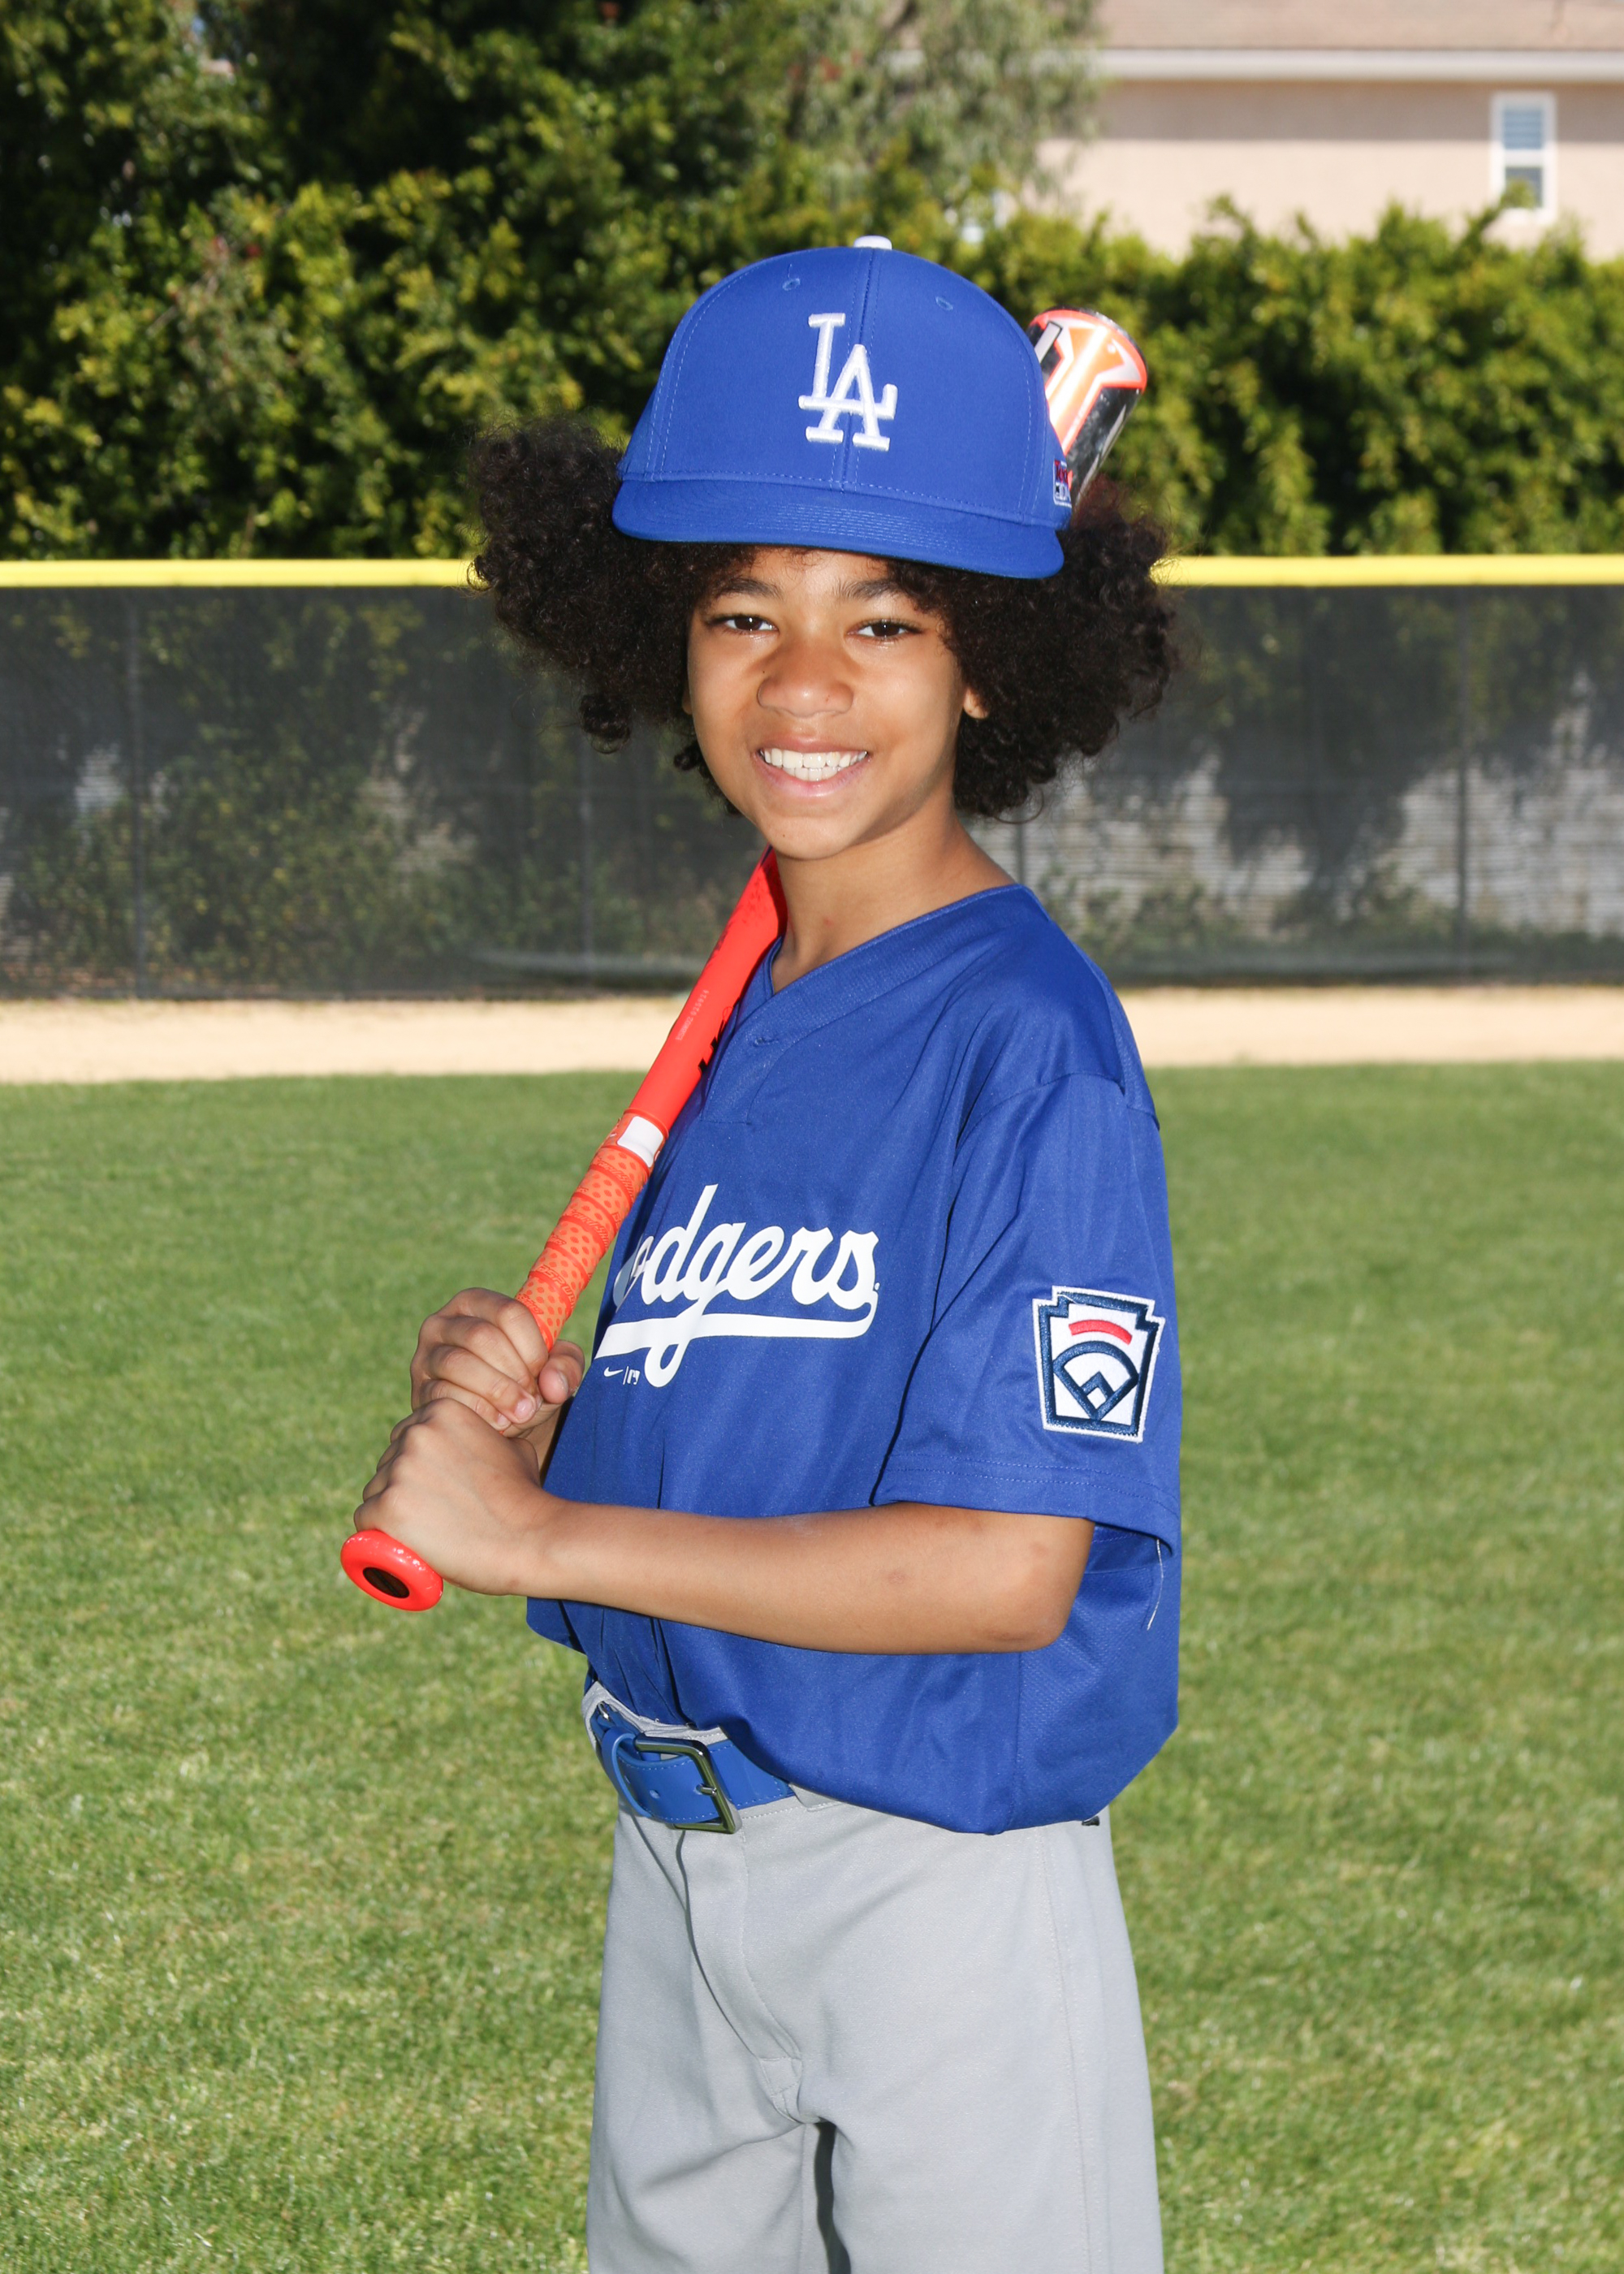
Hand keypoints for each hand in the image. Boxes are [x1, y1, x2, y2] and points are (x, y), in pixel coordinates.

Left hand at [356, 1400, 556, 1596]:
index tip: (429, 1489)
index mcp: (441, 1412)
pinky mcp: (388, 1507)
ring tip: (422, 1533)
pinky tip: (399, 1542)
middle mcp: (415, 1433)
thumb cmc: (524, 1498)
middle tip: (428, 1515)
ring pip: (374, 1492)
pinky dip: (377, 1534)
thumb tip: (481, 1447)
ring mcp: (399, 1470)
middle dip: (401, 1488)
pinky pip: (365, 1520)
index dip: (415, 1466)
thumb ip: (487, 1439)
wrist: (529, 1537)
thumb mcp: (511, 1448)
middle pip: (387, 1463)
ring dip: (390, 1512)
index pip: (405, 1438)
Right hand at [410, 1287, 583, 1444]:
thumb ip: (566, 1366)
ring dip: (498, 1392)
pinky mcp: (420, 1390)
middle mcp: (443, 1322)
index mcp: (477, 1303)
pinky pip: (445, 1395)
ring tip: (521, 1413)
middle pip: (482, 1337)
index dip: (532, 1347)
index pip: (509, 1312)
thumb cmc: (527, 1382)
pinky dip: (479, 1411)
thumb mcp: (554, 1369)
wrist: (499, 1419)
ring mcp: (426, 1356)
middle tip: (533, 1400)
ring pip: (459, 1364)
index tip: (542, 1373)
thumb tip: (553, 1383)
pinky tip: (499, 1423)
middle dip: (515, 1372)